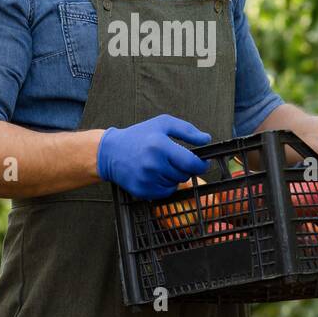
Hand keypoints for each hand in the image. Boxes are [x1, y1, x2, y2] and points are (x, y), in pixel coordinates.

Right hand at [97, 114, 212, 199]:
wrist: (111, 152)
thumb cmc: (139, 136)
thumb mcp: (162, 124)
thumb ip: (187, 130)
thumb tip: (206, 139)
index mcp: (160, 146)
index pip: (191, 163)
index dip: (201, 165)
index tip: (203, 162)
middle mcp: (153, 164)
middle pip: (185, 175)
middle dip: (184, 168)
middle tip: (174, 159)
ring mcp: (146, 180)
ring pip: (176, 184)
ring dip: (173, 176)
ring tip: (160, 164)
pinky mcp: (142, 191)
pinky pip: (165, 193)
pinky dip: (164, 185)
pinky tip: (155, 174)